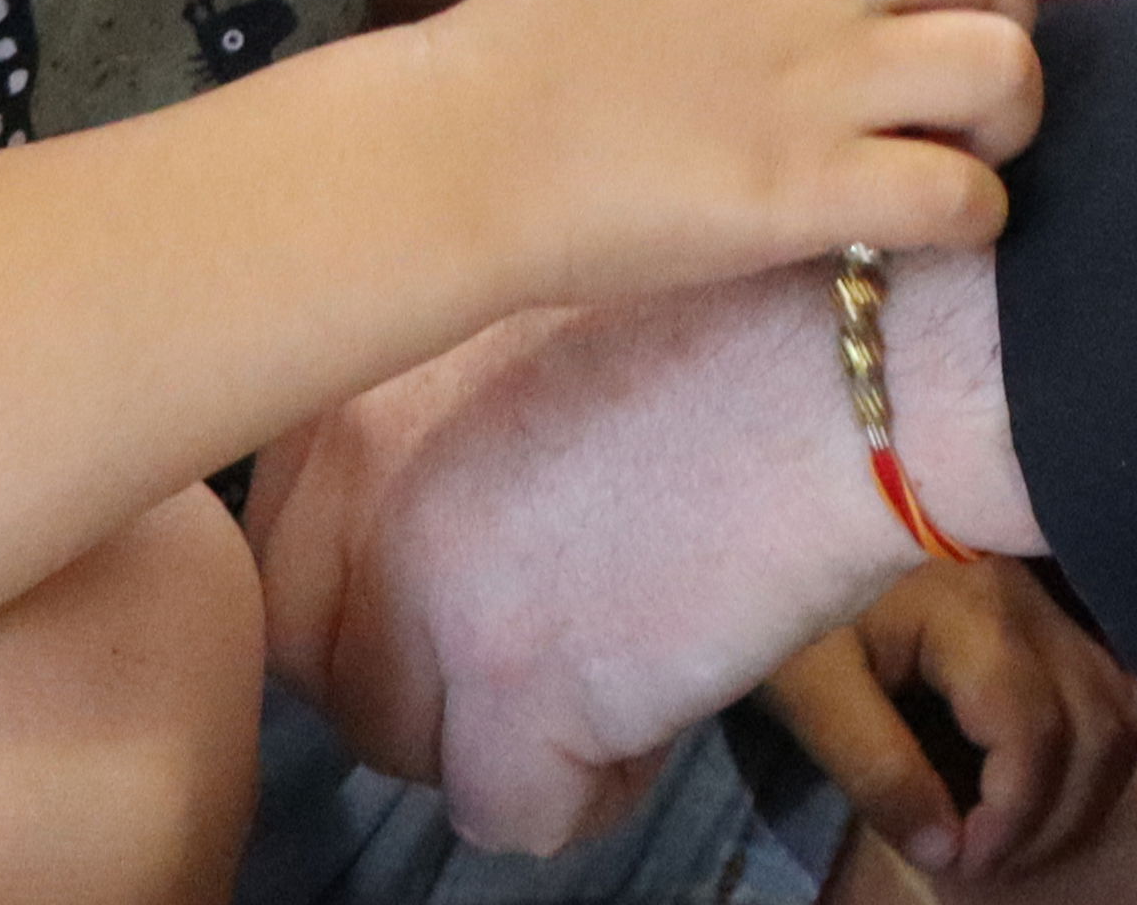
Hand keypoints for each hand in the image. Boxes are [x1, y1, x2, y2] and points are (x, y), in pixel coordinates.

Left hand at [258, 256, 1025, 856]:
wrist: (855, 356)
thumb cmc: (731, 319)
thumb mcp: (518, 327)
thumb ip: (420, 427)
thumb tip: (393, 555)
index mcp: (350, 389)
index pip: (282, 565)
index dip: (378, 597)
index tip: (462, 586)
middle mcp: (359, 490)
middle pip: (328, 669)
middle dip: (429, 680)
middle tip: (548, 636)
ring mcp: (430, 595)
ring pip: (406, 751)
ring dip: (507, 734)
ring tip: (618, 664)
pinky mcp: (521, 691)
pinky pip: (509, 818)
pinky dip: (586, 794)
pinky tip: (653, 714)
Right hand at [413, 0, 1037, 307]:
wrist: (455, 151)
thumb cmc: (526, 72)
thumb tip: (822, 28)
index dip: (905, 6)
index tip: (865, 67)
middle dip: (1008, 25)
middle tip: (966, 101)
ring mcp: (812, 82)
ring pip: (1005, 66)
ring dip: (1008, 123)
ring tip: (959, 163)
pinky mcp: (804, 189)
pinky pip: (962, 195)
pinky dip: (974, 220)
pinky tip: (926, 236)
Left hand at [760, 560, 1136, 883]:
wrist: (792, 508)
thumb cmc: (792, 595)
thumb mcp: (812, 690)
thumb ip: (878, 772)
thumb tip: (947, 852)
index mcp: (975, 617)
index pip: (1037, 735)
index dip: (1014, 819)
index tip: (964, 864)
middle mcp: (1032, 602)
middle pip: (1099, 725)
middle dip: (1058, 816)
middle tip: (991, 860)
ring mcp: (1047, 597)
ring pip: (1118, 704)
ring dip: (1084, 784)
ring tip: (1019, 832)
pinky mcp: (1043, 601)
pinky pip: (1106, 679)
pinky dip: (1090, 744)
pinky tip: (1044, 778)